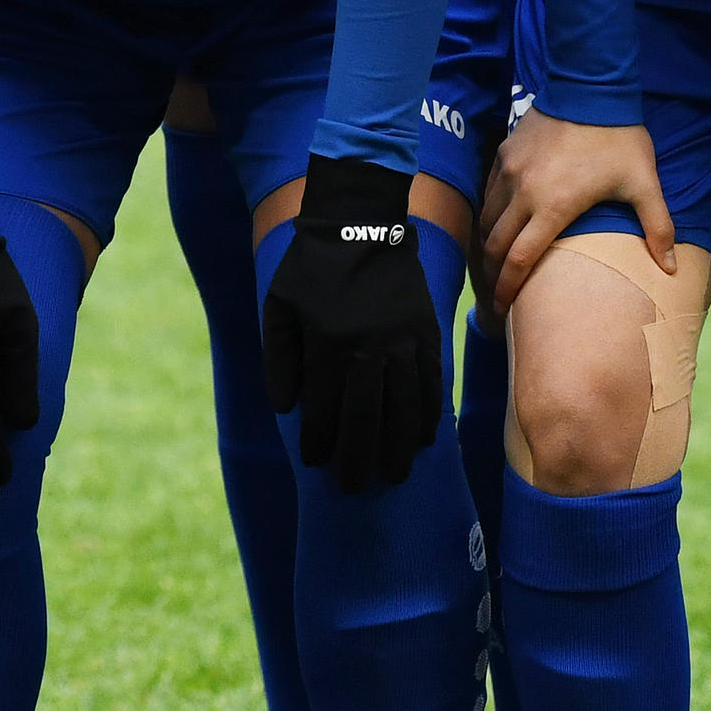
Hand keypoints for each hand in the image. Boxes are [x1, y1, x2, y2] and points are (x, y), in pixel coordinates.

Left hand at [258, 157, 444, 491]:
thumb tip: (287, 408)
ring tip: (392, 475)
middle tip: (354, 488)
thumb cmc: (311, 268)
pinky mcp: (426, 334)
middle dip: (357, 459)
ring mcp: (402, 343)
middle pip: (364, 419)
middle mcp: (366, 349)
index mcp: (326, 344)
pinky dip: (427, 417)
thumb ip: (279, 360)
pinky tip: (423, 441)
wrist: (360, 222)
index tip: (316, 464)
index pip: (322, 410)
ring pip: (403, 409)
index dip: (318, 442)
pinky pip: (430, 385)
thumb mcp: (279, 308)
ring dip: (397, 448)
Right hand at [483, 106, 667, 306]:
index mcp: (553, 206)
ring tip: (494, 267)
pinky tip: (497, 226)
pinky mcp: (504, 154)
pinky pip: (487, 194)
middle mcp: (523, 192)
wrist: (589, 84)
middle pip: (494, 246)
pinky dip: (488, 216)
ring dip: (487, 248)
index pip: (519, 260)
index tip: (505, 311)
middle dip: (492, 277)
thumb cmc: (619, 138)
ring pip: (486, 221)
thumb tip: (671, 269)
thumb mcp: (643, 184)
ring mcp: (509, 171)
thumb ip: (658, 228)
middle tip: (497, 297)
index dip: (508, 290)